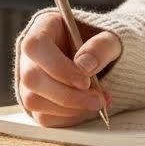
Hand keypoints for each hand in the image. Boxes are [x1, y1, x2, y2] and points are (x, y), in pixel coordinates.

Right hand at [17, 11, 120, 126]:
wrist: (106, 56)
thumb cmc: (105, 41)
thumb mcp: (112, 36)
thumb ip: (101, 46)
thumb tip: (84, 66)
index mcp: (45, 27)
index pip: (36, 47)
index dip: (57, 66)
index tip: (85, 81)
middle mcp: (31, 55)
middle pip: (33, 79)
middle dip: (68, 95)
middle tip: (98, 100)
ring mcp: (30, 80)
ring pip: (35, 101)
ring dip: (70, 108)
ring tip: (99, 102)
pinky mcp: (38, 100)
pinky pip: (45, 116)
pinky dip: (70, 117)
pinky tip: (90, 108)